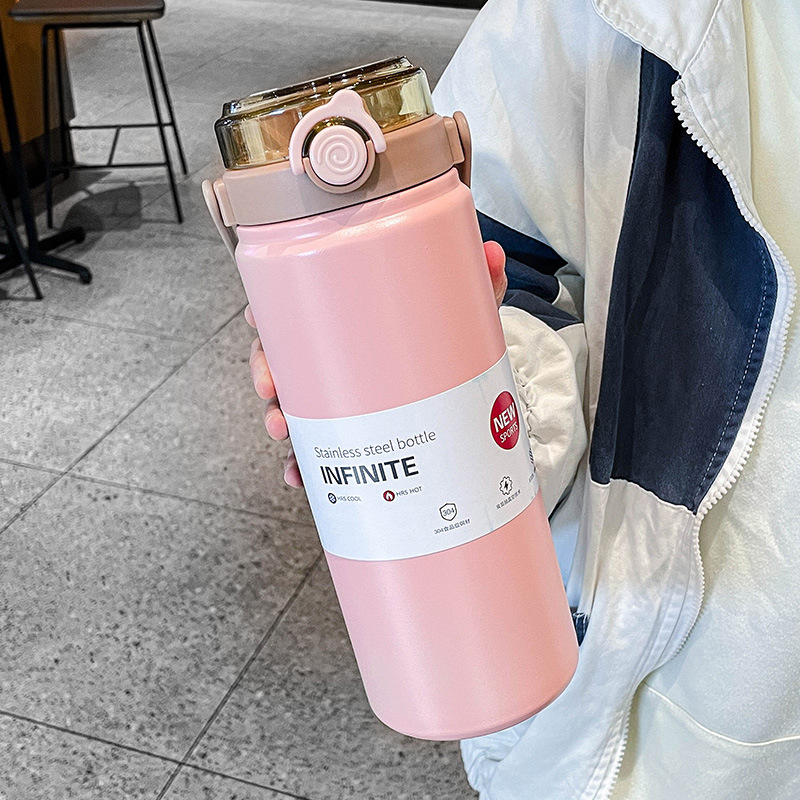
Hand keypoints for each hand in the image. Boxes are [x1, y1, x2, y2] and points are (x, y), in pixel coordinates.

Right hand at [246, 241, 506, 487]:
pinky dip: (303, 464)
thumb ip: (480, 284)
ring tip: (283, 432)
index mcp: (352, 318)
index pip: (297, 305)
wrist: (471, 383)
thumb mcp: (466, 312)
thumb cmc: (452, 338)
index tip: (259, 318)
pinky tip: (299, 475)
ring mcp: (339, 394)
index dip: (270, 311)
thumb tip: (495, 253)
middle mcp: (337, 355)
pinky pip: (317, 449)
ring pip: (293, 405)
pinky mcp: (351, 431)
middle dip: (267, 373)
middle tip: (272, 391)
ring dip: (279, 420)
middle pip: (283, 357)